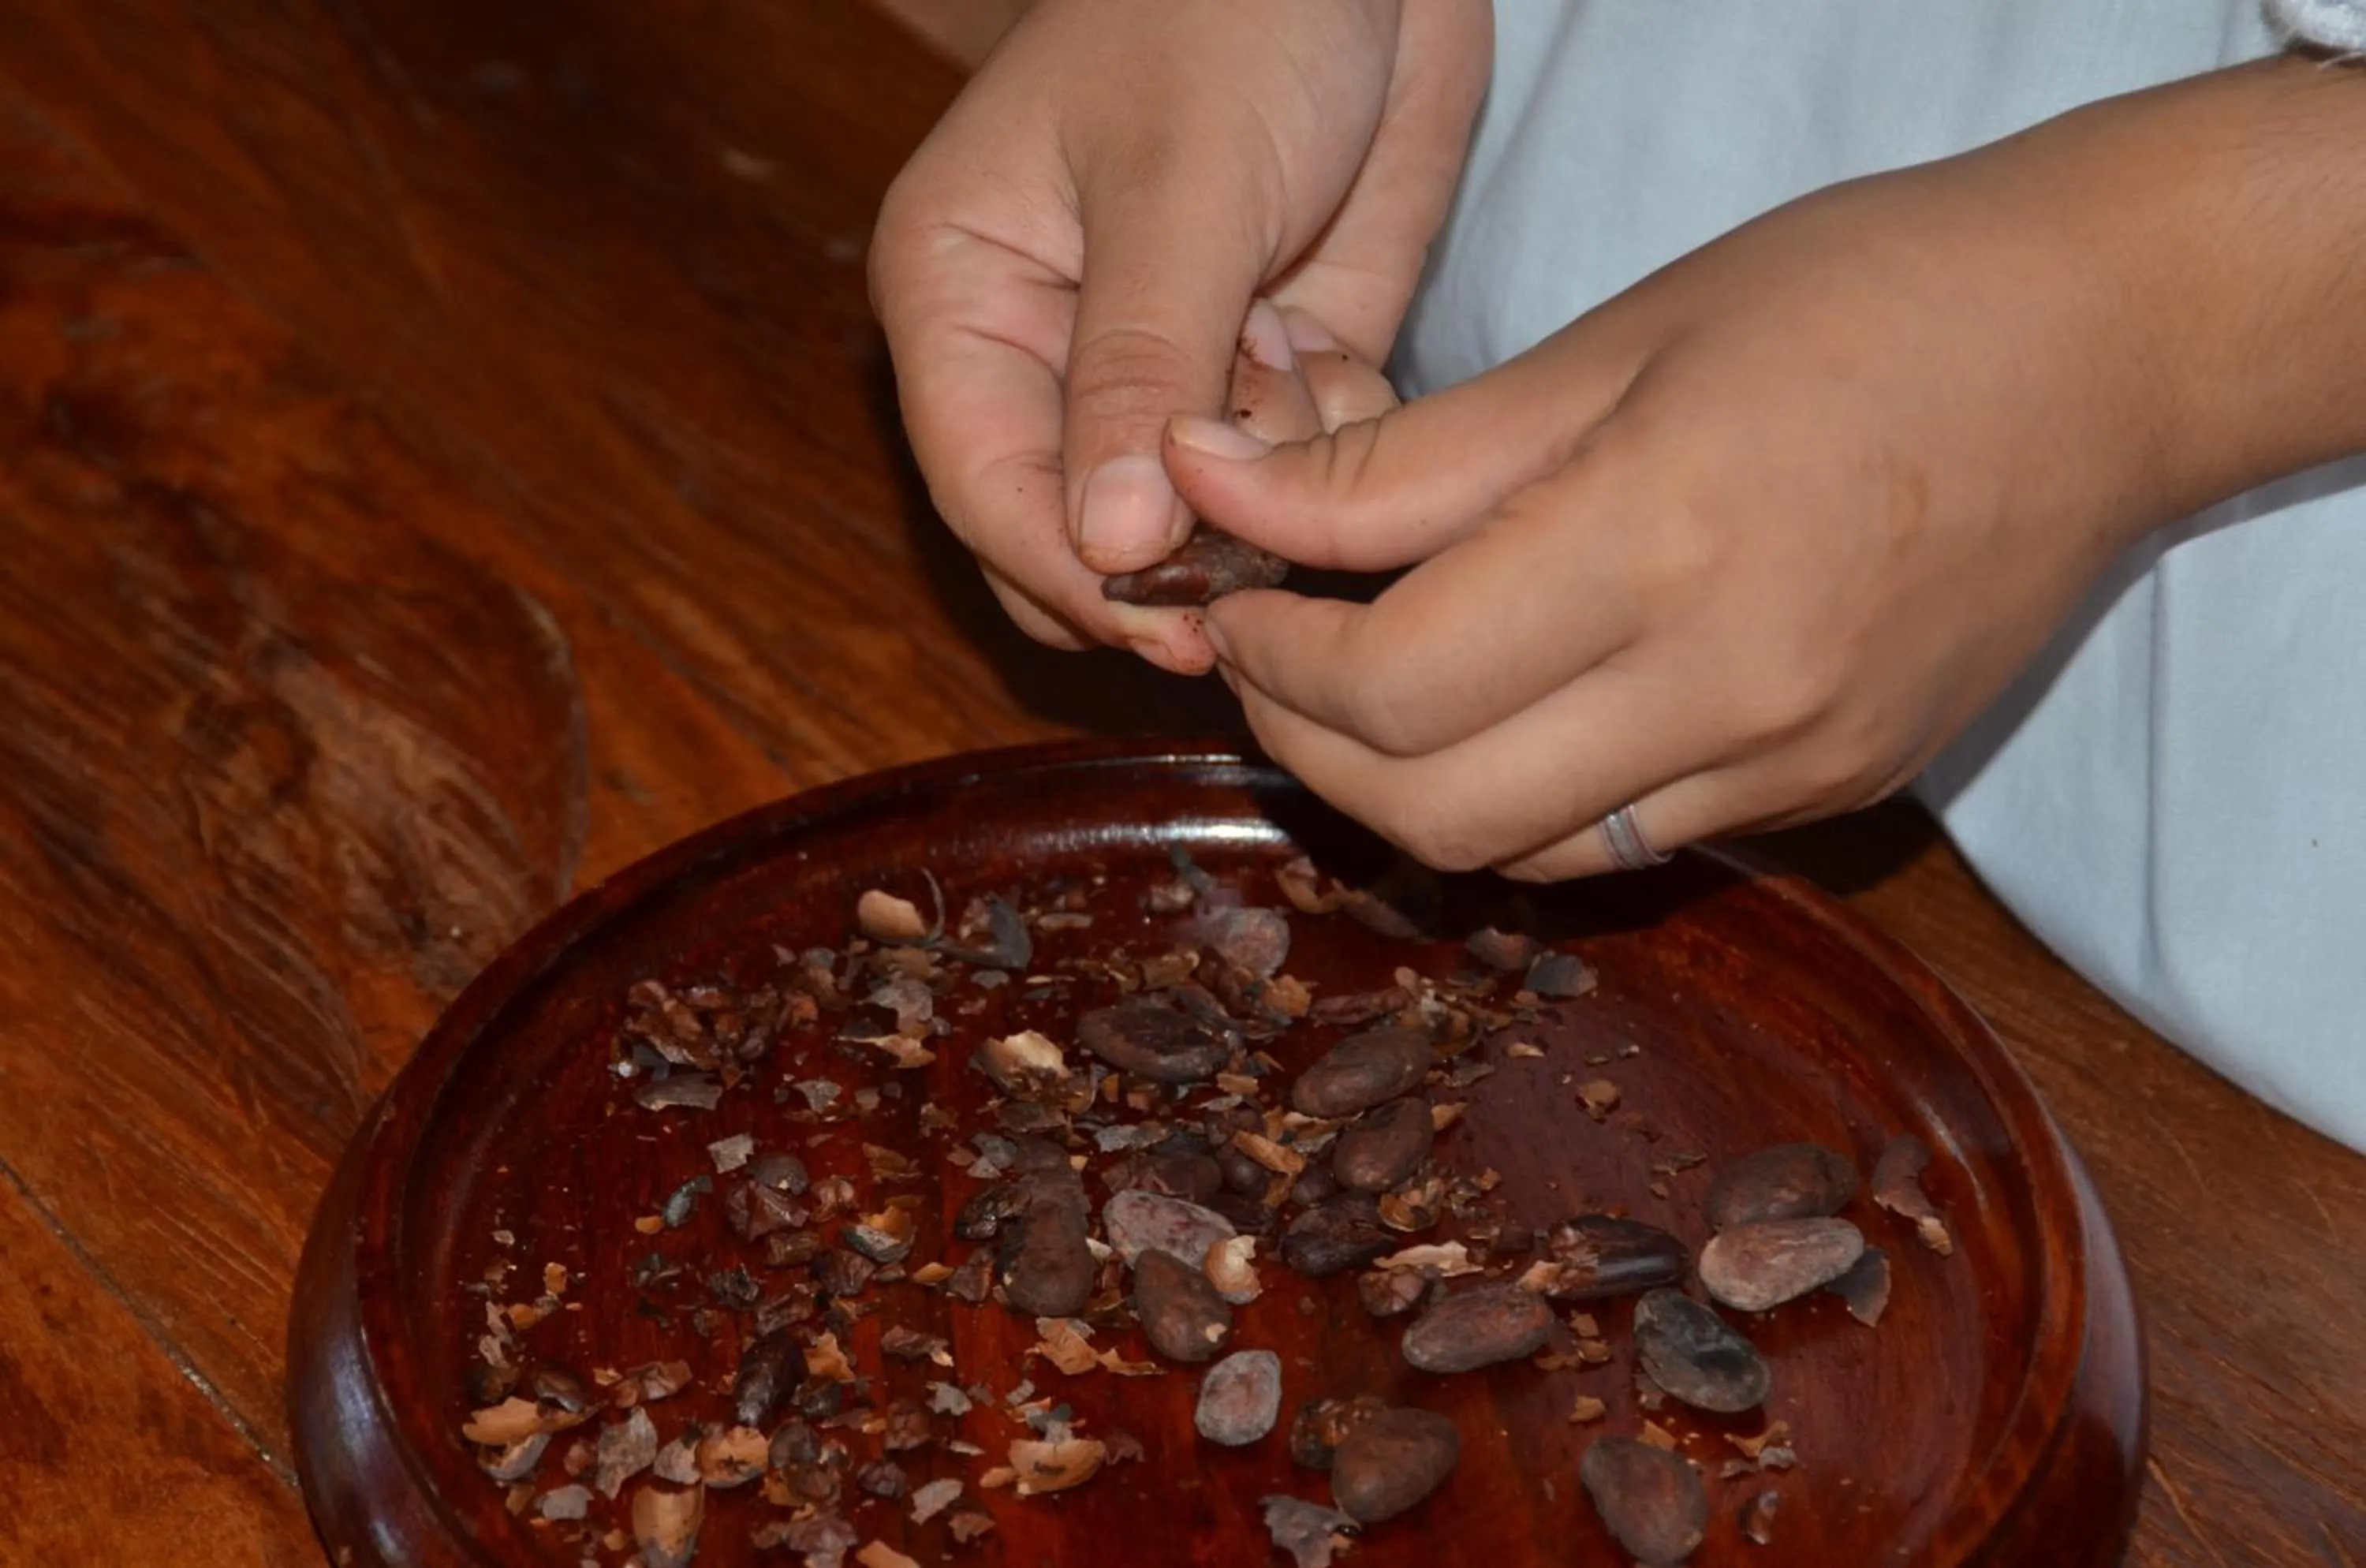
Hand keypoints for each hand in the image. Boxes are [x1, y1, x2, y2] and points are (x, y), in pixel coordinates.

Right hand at [869, 0, 1487, 671]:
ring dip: (1264, 496)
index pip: (987, 488)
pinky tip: (1337, 355)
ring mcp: (1165, 373)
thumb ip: (1139, 367)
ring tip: (1295, 362)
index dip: (1071, 577)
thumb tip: (1109, 551)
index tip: (1169, 629)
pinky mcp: (1268, 370)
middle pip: (1075, 538)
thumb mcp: (1176, 184)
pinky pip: (1295, 479)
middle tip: (1256, 563)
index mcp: (965, 296)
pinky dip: (1332, 455)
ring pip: (1195, 528)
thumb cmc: (1223, 8)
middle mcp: (1050, 354)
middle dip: (1170, 564)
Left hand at [1165, 109, 2217, 876]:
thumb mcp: (1609, 344)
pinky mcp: (1827, 797)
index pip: (1388, 685)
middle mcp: (1729, 692)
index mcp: (1660, 545)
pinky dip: (1526, 795)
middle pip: (1427, 815)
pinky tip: (1514, 703)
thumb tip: (1220, 492)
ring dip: (1405, 788)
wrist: (2107, 356)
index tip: (1233, 592)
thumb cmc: (1863, 299)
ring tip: (1375, 677)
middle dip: (1307, 745)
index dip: (1269, 655)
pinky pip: (1622, 844)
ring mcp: (1788, 765)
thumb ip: (1401, 459)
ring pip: (1518, 855)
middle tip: (1272, 651)